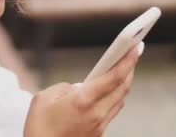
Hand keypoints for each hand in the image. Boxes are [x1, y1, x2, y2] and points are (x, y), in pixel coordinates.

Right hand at [24, 42, 142, 136]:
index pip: (114, 77)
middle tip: (133, 52)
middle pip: (123, 87)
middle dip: (130, 68)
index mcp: (83, 101)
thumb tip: (77, 88)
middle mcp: (96, 113)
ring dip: (123, 83)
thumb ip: (64, 87)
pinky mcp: (97, 133)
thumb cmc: (39, 126)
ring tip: (123, 68)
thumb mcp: (44, 97)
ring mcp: (99, 125)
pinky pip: (112, 110)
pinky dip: (114, 96)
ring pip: (120, 100)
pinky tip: (108, 90)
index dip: (127, 60)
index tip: (136, 47)